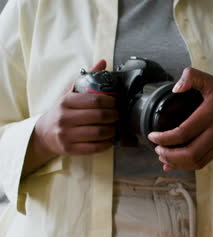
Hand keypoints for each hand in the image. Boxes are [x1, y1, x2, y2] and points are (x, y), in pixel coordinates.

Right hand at [24, 60, 117, 174]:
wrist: (44, 133)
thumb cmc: (62, 111)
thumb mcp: (71, 93)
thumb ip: (87, 78)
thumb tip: (103, 62)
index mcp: (66, 102)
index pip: (95, 100)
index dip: (111, 101)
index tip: (117, 103)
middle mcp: (65, 118)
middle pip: (99, 116)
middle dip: (114, 116)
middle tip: (119, 115)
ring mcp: (66, 135)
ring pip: (98, 133)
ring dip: (112, 130)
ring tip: (116, 126)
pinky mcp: (69, 149)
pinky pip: (93, 148)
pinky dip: (106, 144)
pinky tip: (110, 139)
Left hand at [147, 67, 212, 170]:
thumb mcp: (211, 80)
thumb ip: (192, 76)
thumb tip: (176, 88)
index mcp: (210, 114)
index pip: (184, 132)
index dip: (165, 138)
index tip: (152, 135)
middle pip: (190, 153)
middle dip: (169, 154)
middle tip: (156, 148)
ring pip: (196, 162)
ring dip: (177, 163)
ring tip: (163, 156)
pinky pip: (202, 163)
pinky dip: (186, 166)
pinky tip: (173, 164)